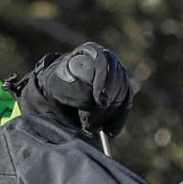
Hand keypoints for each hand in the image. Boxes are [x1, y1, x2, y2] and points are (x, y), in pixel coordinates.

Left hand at [9, 42, 133, 136]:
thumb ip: (68, 88)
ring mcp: (119, 74)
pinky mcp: (123, 89)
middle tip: (90, 123)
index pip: (103, 63)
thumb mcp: (57, 83)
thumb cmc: (58, 85)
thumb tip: (87, 99)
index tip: (100, 101)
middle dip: (104, 106)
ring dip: (109, 114)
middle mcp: (109, 60)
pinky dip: (119, 119)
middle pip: (116, 81)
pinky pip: (125, 104)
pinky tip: (111, 131)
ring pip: (122, 94)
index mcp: (91, 51)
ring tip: (92, 128)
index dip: (103, 82)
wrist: (63, 89)